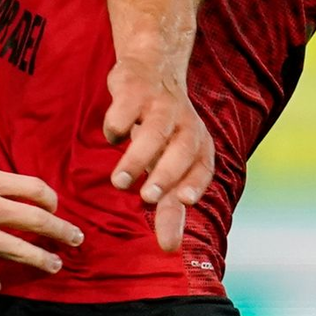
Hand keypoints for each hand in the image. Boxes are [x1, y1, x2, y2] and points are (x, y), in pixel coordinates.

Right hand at [103, 59, 214, 252]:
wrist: (151, 66)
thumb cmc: (162, 130)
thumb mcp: (170, 164)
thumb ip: (170, 205)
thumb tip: (170, 249)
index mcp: (197, 142)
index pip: (203, 166)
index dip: (196, 182)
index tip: (184, 202)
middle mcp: (184, 123)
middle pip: (182, 149)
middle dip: (166, 174)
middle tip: (147, 198)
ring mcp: (160, 104)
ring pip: (154, 130)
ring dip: (138, 156)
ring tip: (119, 181)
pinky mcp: (135, 88)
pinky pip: (126, 107)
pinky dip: (117, 124)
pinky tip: (112, 136)